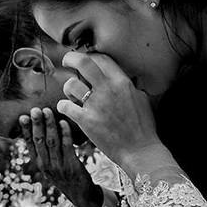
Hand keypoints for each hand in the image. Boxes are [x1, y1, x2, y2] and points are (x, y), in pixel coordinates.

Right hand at [20, 106, 102, 206]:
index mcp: (39, 163)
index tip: (22, 117)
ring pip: (51, 142)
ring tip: (47, 111)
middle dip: (37, 124)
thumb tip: (38, 130)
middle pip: (39, 141)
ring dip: (49, 125)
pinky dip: (64, 133)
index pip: (29, 144)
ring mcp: (58, 166)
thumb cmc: (65, 175)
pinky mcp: (71, 165)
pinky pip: (66, 146)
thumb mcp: (50, 165)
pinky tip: (63, 122)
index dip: (25, 130)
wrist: (80, 194)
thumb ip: (44, 151)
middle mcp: (46, 165)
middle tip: (35, 110)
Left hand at [56, 52, 163, 172]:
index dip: (90, 56)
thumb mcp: (141, 99)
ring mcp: (96, 105)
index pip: (102, 58)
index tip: (85, 60)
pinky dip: (63, 106)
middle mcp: (108, 89)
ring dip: (68, 88)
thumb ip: (130, 87)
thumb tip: (126, 79)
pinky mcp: (86, 120)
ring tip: (72, 95)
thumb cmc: (143, 127)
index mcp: (122, 82)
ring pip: (70, 84)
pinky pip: (65, 106)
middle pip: (83, 62)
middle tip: (66, 61)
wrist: (140, 151)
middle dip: (70, 58)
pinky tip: (67, 108)